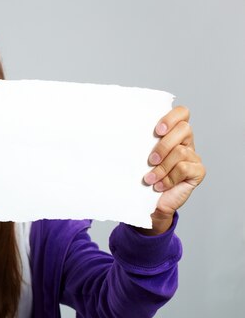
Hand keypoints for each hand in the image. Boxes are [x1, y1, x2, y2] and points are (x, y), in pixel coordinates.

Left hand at [140, 106, 205, 234]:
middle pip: (184, 129)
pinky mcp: (198, 171)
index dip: (171, 118)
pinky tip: (160, 186)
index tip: (157, 131)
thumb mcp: (140, 158)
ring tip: (150, 178)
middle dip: (164, 145)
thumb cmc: (144, 178)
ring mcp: (194, 156)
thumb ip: (140, 143)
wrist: (150, 204)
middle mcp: (186, 142)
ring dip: (162, 167)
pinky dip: (169, 178)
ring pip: (181, 151)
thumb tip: (120, 132)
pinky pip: (185, 168)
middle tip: (150, 160)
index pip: (182, 113)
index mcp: (173, 133)